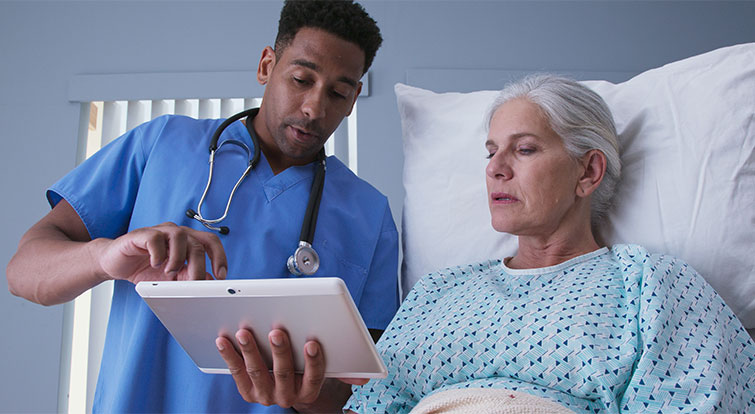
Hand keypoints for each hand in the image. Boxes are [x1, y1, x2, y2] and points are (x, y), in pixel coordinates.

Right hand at [95, 222, 226, 282]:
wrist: (115, 263)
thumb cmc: (145, 268)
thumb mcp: (172, 277)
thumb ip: (190, 277)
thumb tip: (210, 283)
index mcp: (187, 241)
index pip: (211, 243)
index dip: (219, 258)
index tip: (221, 276)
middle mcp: (176, 233)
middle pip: (197, 244)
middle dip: (198, 267)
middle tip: (192, 283)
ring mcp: (159, 231)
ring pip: (180, 237)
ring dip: (178, 259)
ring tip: (170, 272)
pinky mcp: (141, 234)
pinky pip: (155, 238)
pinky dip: (158, 253)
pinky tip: (155, 264)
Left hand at [216, 328, 327, 407]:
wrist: (287, 390)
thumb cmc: (303, 369)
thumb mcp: (316, 367)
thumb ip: (323, 357)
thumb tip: (333, 340)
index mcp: (308, 390)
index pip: (314, 376)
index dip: (313, 361)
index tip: (311, 344)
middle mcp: (287, 396)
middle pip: (284, 373)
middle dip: (280, 351)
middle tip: (276, 332)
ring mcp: (266, 396)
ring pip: (257, 372)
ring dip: (250, 350)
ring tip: (244, 333)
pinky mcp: (248, 393)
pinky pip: (237, 373)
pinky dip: (229, 356)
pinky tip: (223, 342)